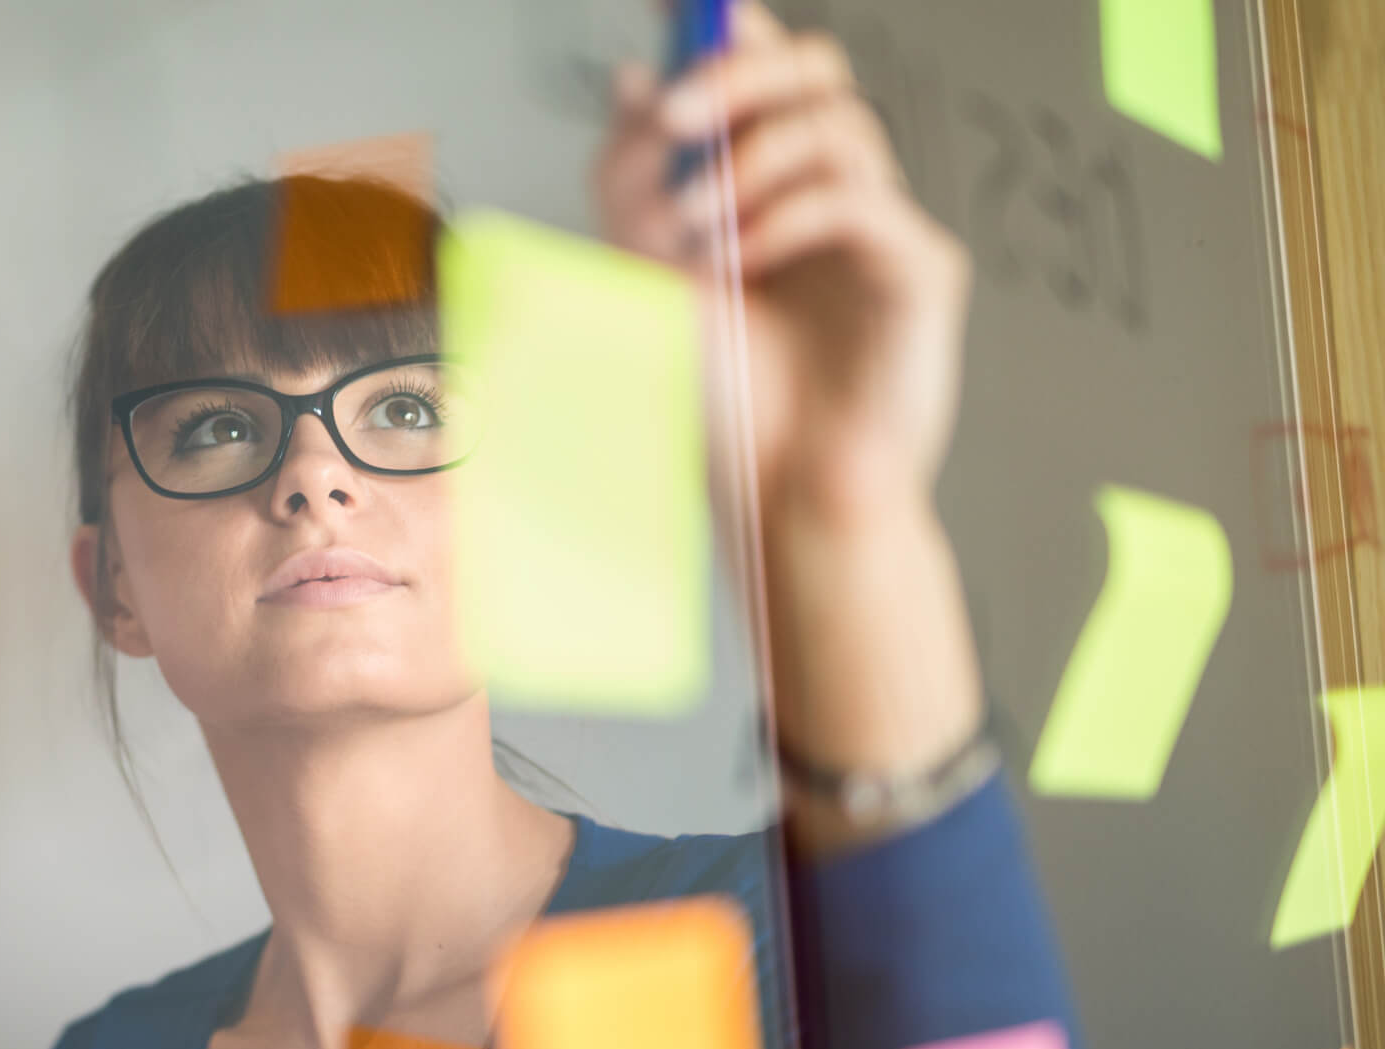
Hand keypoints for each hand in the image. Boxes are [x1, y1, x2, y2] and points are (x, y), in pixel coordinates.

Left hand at [599, 1, 970, 529]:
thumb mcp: (652, 275)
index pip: (768, 68)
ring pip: (836, 124)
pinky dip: (787, 217)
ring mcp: (885, 224)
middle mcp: (837, 189)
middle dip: (737, 77)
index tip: (676, 3)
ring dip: (747, 164)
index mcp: (775, 182)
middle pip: (814, 70)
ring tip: (698, 230)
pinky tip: (746, 261)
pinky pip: (858, 199)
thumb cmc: (732, 399)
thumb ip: (637, 180)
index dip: (730, 28)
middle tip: (677, 117)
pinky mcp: (920, 269)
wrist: (779, 492)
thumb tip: (633, 76)